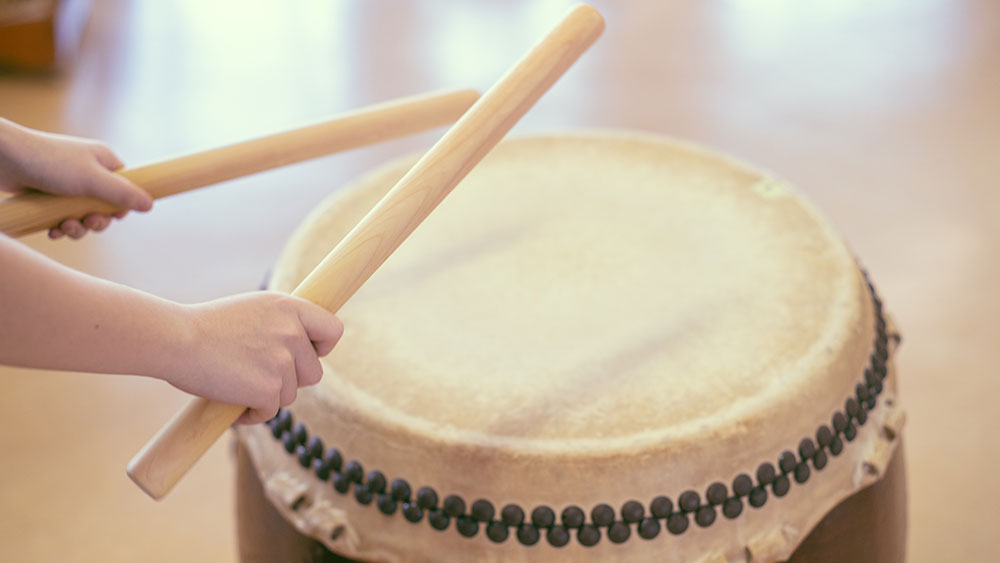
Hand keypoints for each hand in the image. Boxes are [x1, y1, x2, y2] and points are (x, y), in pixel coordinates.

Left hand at [0, 119, 152, 238]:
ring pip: (84, 216)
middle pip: (105, 207)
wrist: (2, 158)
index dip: (121, 206)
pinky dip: (61, 227)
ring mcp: (68, 185)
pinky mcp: (49, 196)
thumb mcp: (91, 180)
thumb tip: (150, 205)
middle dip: (96, 222)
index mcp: (103, 162)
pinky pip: (64, 218)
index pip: (125, 188)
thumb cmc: (47, 163)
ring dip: (76, 228)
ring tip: (63, 227)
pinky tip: (52, 230)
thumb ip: (122, 194)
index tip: (111, 215)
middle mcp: (88, 172)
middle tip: (86, 223)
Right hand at [165, 292, 343, 423]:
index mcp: (290, 307)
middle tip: (258, 373)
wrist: (175, 340)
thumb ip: (282, 322)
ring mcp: (282, 361)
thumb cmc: (207, 326)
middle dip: (290, 379)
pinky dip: (251, 414)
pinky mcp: (268, 389)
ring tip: (237, 382)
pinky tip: (232, 402)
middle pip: (313, 372)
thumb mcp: (254, 309)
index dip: (323, 347)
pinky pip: (270, 412)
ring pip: (290, 395)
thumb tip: (305, 344)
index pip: (334, 330)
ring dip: (267, 396)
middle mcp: (292, 332)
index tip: (308, 353)